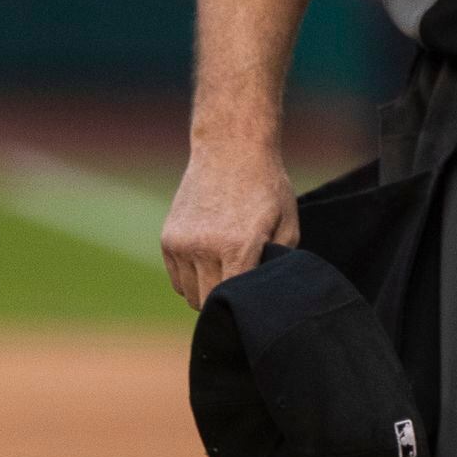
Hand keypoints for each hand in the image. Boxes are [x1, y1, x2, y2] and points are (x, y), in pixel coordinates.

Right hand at [161, 146, 298, 310]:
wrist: (231, 148)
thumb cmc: (266, 187)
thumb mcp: (288, 225)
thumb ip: (278, 265)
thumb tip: (267, 296)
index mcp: (238, 247)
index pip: (233, 301)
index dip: (245, 307)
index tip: (254, 304)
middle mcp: (205, 247)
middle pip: (208, 303)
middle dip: (225, 303)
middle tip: (241, 291)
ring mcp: (182, 243)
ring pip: (189, 295)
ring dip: (206, 291)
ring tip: (225, 273)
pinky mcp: (168, 238)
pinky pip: (176, 280)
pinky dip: (191, 279)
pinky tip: (209, 263)